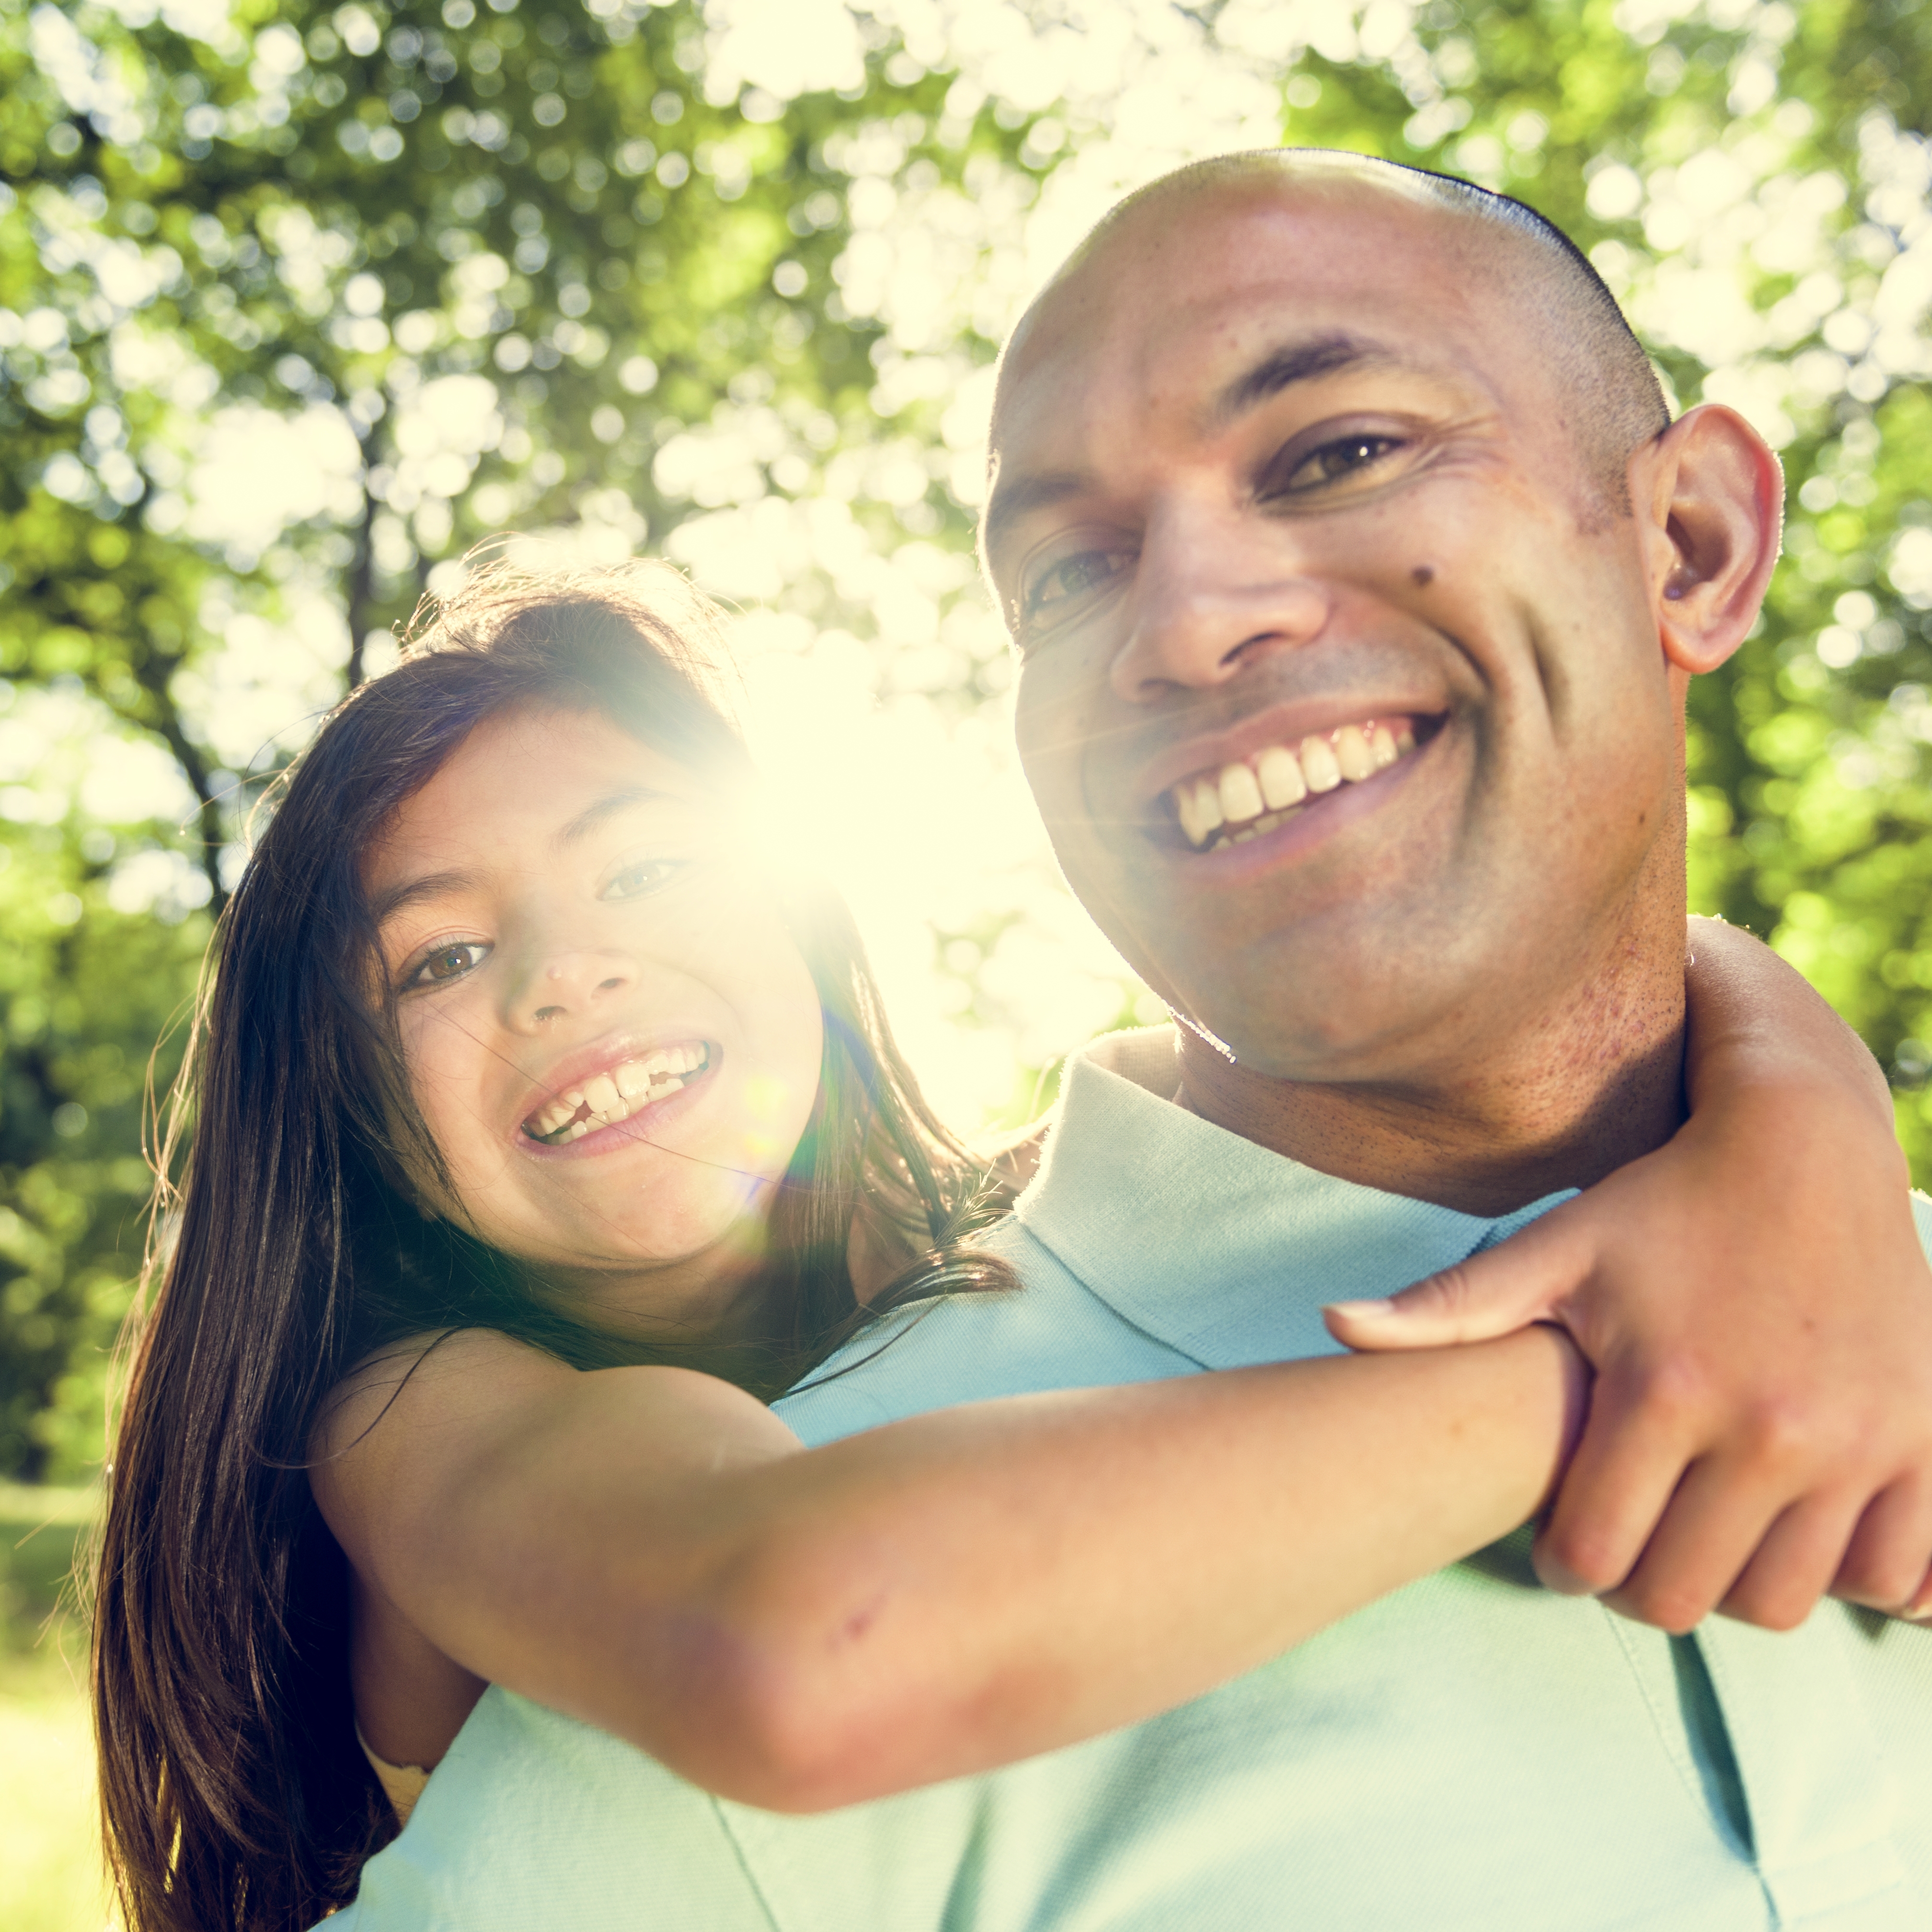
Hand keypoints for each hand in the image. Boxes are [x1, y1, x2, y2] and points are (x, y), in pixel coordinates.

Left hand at [1325, 1081, 1931, 1632]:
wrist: (1807, 1145)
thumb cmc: (1663, 1200)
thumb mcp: (1554, 1247)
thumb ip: (1448, 1305)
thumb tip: (1332, 1325)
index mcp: (1665, 1390)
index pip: (1592, 1554)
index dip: (1563, 1565)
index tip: (1561, 1543)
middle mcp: (1768, 1429)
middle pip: (1682, 1596)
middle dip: (1637, 1589)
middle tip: (1624, 1550)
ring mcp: (1856, 1445)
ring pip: (1779, 1602)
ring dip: (1729, 1589)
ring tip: (1697, 1539)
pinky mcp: (1924, 1444)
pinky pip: (1892, 1576)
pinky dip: (1842, 1576)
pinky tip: (1793, 1534)